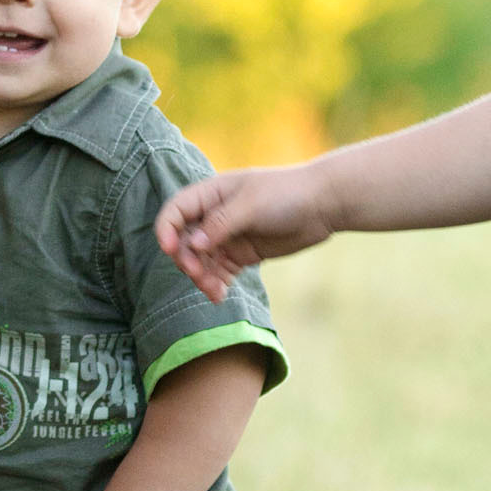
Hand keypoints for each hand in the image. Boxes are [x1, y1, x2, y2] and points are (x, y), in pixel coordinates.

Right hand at [154, 161, 335, 301]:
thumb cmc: (286, 194)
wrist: (323, 205)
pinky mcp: (241, 255)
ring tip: (213, 291)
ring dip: (200, 277)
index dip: (167, 229)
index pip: (176, 211)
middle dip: (186, 260)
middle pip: (184, 240)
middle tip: (199, 274)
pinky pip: (219, 272)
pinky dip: (215, 284)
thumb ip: (220, 223)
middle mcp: (214, 215)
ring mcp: (227, 236)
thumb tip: (192, 244)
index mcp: (211, 194)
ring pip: (200, 261)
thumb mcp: (251, 204)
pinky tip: (219, 296)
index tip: (170, 250)